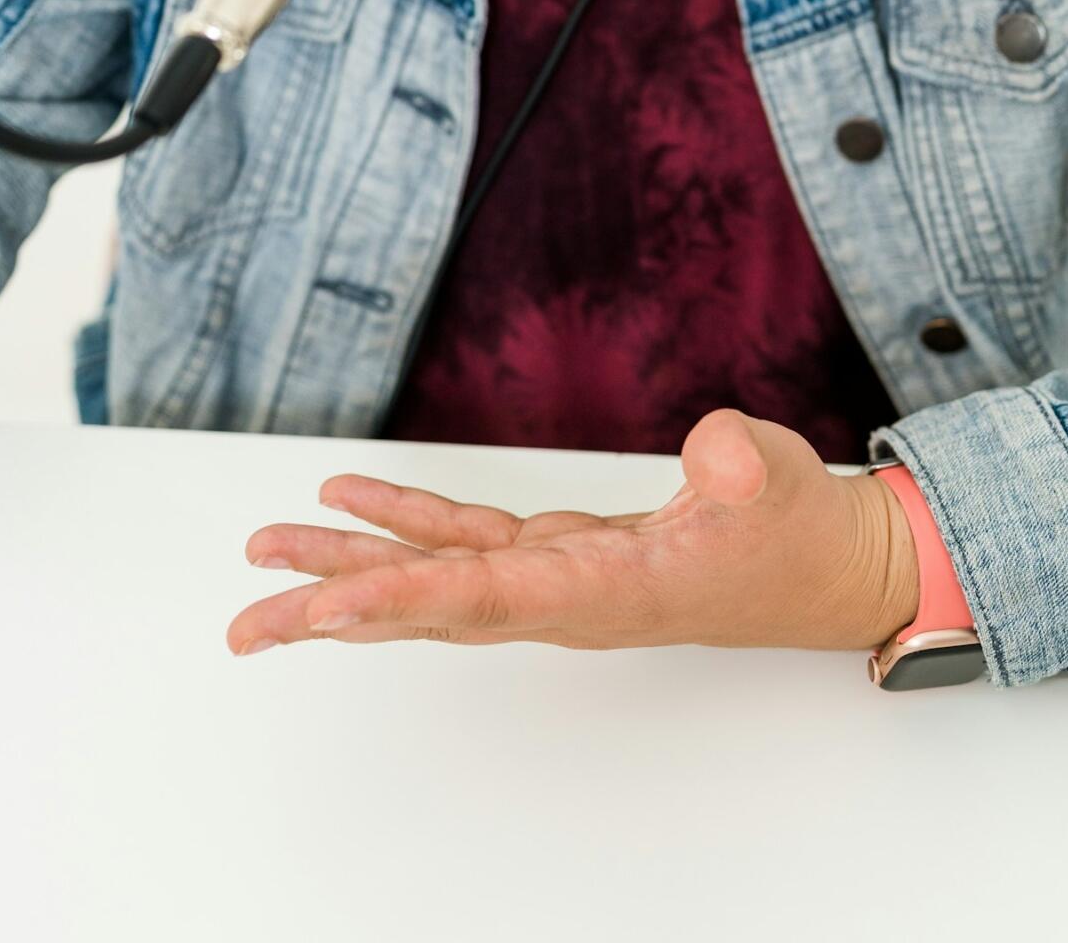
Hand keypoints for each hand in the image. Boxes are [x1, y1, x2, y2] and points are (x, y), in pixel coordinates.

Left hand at [226, 406, 920, 657]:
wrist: (819, 568)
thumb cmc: (794, 533)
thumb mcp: (773, 483)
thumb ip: (736, 465)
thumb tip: (709, 449)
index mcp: (605, 591)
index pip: (486, 599)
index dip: (402, 600)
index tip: (323, 614)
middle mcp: (561, 598)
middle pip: (429, 607)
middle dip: (335, 611)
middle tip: (247, 618)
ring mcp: (554, 578)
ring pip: (432, 577)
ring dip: (347, 568)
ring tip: (268, 556)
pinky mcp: (558, 553)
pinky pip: (465, 543)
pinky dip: (405, 524)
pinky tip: (351, 504)